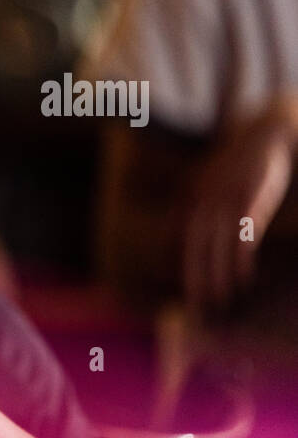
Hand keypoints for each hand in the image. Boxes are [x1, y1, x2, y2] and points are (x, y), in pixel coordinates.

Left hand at [184, 103, 295, 308]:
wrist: (264, 131)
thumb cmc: (236, 161)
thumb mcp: (205, 182)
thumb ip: (189, 207)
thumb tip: (172, 237)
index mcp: (192, 198)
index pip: (177, 238)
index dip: (178, 266)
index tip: (183, 292)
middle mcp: (204, 200)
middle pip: (195, 246)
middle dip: (196, 277)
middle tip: (198, 306)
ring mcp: (228, 198)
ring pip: (218, 244)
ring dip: (218, 273)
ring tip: (221, 300)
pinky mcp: (253, 197)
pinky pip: (244, 232)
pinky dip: (241, 255)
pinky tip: (243, 276)